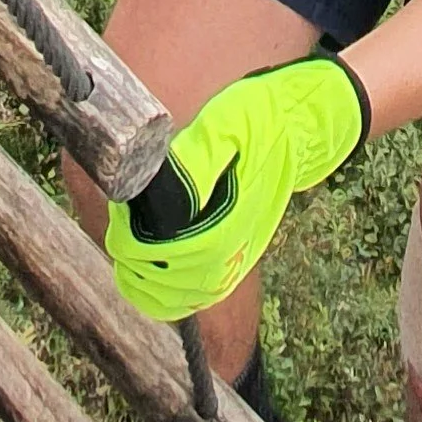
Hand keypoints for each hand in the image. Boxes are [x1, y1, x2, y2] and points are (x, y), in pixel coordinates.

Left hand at [107, 58, 368, 321]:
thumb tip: (163, 176)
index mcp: (228, 223)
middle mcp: (231, 255)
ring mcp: (231, 265)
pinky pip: (185, 301)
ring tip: (127, 241)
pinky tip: (142, 270)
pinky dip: (156, 295)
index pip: (164, 253)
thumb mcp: (229, 122)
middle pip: (161, 279)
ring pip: (169, 298)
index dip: (133, 239)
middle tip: (123, 219)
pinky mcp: (229, 266)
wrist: (298, 132)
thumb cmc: (261, 121)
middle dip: (131, 253)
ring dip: (139, 276)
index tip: (123, 213)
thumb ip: (198, 152)